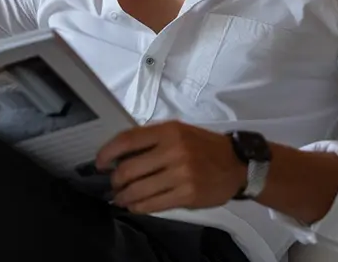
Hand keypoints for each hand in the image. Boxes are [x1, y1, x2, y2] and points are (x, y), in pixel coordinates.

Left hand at [95, 121, 245, 213]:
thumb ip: (152, 139)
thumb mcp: (179, 132)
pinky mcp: (186, 195)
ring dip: (123, 196)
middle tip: (112, 184)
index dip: (108, 152)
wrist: (237, 164)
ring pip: (139, 189)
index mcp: (169, 131)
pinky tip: (134, 206)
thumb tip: (121, 153)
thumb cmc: (204, 146)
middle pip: (129, 169)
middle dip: (115, 180)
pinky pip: (153, 204)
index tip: (99, 162)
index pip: (128, 140)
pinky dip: (138, 206)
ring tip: (120, 198)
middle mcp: (173, 151)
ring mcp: (180, 174)